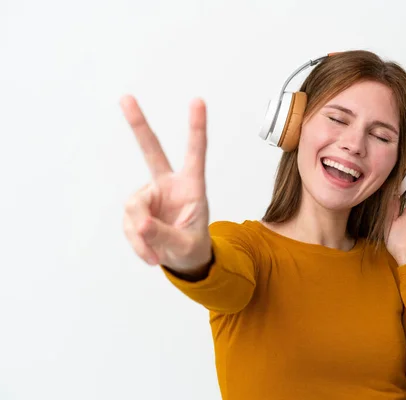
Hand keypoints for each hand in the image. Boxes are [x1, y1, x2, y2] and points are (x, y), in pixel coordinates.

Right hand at [121, 95, 211, 274]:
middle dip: (138, 125)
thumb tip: (139, 223)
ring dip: (141, 235)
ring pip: (133, 208)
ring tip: (156, 253)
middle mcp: (168, 185)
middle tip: (126, 98)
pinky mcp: (136, 210)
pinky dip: (137, 244)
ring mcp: (150, 196)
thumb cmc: (192, 247)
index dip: (196, 128)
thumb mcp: (186, 245)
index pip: (195, 154)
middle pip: (151, 151)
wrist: (184, 261)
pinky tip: (150, 254)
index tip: (198, 101)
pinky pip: (128, 225)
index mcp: (192, 186)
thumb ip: (164, 235)